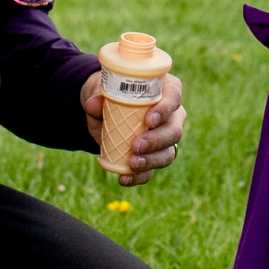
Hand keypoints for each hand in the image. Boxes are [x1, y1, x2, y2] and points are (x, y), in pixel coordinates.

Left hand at [81, 70, 186, 186]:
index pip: (174, 96)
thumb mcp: (101, 91)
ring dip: (151, 160)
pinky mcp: (154, 156)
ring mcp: (165, 138)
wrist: (102, 113)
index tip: (149, 120)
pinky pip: (152, 170)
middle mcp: (171, 115)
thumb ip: (98, 96)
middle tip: (136, 145)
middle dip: (157, 140)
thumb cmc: (109, 94)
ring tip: (132, 164)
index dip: (165, 109)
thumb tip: (93, 103)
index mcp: (164, 90)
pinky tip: (125, 178)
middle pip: (174, 129)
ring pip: (168, 153)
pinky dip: (139, 176)